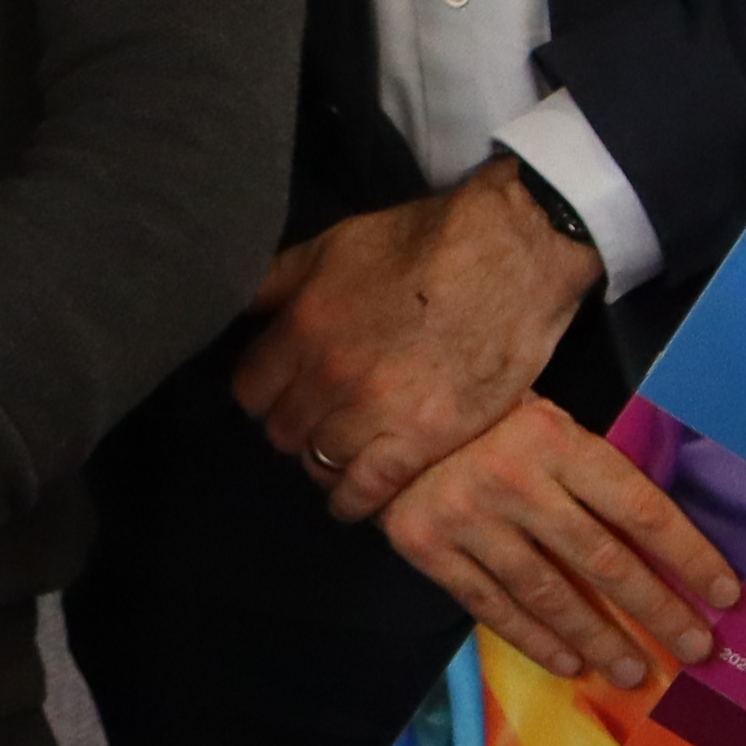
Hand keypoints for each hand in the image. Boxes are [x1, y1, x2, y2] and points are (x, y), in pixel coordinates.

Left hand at [231, 161, 598, 525]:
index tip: (279, 393)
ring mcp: (375, 413)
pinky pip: (369, 490)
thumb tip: (240, 311)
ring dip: (324, 460)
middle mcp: (328, 376)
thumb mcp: (329, 247)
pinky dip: (354, 501)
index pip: (250, 389)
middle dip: (293, 425)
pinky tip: (352, 502)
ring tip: (339, 453)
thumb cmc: (418, 244)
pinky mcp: (423, 441)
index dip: (263, 393)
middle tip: (314, 420)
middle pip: (282, 430)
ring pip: (320, 462)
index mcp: (301, 327)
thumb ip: (277, 284)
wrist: (504, 258)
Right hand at [385, 397, 745, 693]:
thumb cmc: (481, 420)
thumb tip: (665, 541)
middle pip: (602, 559)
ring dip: (600, 638)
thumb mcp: (544, 422)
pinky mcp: (427, 544)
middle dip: (657, 610)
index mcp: (553, 439)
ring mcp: (465, 514)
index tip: (727, 594)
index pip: (639, 507)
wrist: (379, 415)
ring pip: (548, 591)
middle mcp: (512, 478)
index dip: (688, 555)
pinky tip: (569, 661)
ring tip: (635, 670)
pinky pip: (491, 603)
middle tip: (697, 650)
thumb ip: (592, 471)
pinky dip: (534, 638)